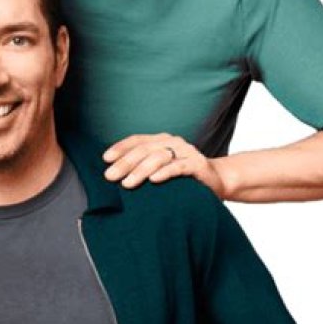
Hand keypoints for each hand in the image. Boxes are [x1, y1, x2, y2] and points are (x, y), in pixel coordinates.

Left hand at [103, 133, 225, 196]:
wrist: (217, 181)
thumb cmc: (183, 177)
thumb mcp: (161, 169)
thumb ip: (144, 167)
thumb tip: (115, 174)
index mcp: (162, 140)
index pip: (137, 140)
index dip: (120, 148)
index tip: (105, 159)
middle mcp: (173, 142)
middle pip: (145, 149)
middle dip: (125, 163)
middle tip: (110, 176)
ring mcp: (186, 152)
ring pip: (159, 158)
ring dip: (141, 170)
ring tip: (127, 183)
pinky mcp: (197, 164)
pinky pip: (179, 167)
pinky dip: (165, 172)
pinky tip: (154, 180)